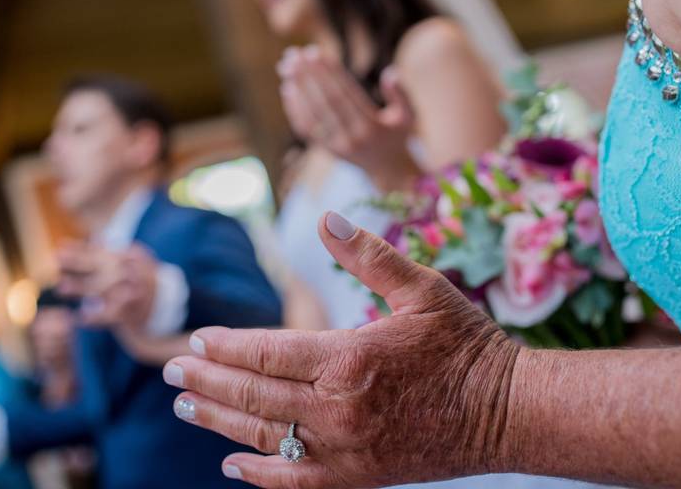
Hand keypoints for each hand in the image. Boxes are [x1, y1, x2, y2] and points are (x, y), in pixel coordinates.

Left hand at [58, 242, 157, 331]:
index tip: (61, 246)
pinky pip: (109, 316)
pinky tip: (79, 318)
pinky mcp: (131, 312)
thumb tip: (95, 239)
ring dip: (80, 288)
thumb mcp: (134, 262)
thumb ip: (112, 253)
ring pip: (102, 290)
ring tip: (61, 288)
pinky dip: (94, 318)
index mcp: (132, 257)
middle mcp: (133, 273)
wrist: (164, 307)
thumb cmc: (141, 281)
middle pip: (101, 266)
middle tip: (57, 259)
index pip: (102, 252)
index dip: (81, 249)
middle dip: (77, 262)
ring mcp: (133, 292)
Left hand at [162, 212, 520, 487]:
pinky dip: (259, 476)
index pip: (265, 352)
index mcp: (348, 359)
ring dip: (219, 421)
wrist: (510, 413)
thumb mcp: (421, 287)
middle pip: (253, 396)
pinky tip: (231, 466)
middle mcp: (338, 410)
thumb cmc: (466, 344)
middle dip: (206, 379)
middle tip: (170, 368)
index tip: (197, 336)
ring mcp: (346, 450)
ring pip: (265, 438)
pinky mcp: (360, 478)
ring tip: (184, 404)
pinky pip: (296, 483)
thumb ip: (368, 256)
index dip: (225, 344)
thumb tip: (326, 218)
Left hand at [278, 46, 419, 190]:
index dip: (329, 72)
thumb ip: (402, 94)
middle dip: (309, 75)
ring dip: (298, 88)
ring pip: (312, 114)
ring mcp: (336, 146)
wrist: (388, 172)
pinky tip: (287, 88)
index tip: (315, 52)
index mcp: (371, 127)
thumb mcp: (409, 116)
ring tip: (286, 65)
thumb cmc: (398, 137)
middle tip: (294, 54)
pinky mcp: (326, 150)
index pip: (345, 94)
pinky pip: (306, 129)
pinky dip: (295, 109)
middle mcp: (352, 137)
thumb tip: (390, 72)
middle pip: (326, 102)